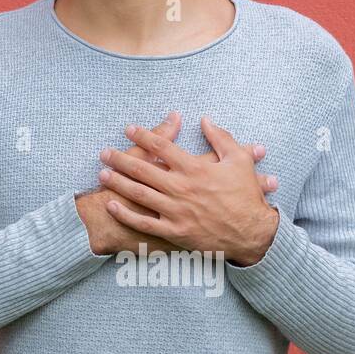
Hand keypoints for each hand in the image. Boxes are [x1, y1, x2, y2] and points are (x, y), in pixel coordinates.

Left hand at [97, 114, 279, 264]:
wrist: (253, 234)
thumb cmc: (246, 196)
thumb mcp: (239, 160)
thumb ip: (221, 138)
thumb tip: (205, 119)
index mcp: (195, 169)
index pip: (161, 146)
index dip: (142, 136)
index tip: (128, 130)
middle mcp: (182, 188)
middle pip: (143, 169)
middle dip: (120, 159)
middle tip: (104, 152)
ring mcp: (176, 211)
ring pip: (140, 194)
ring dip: (118, 183)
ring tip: (101, 174)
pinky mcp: (175, 232)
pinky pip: (145, 223)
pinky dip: (126, 215)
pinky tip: (112, 206)